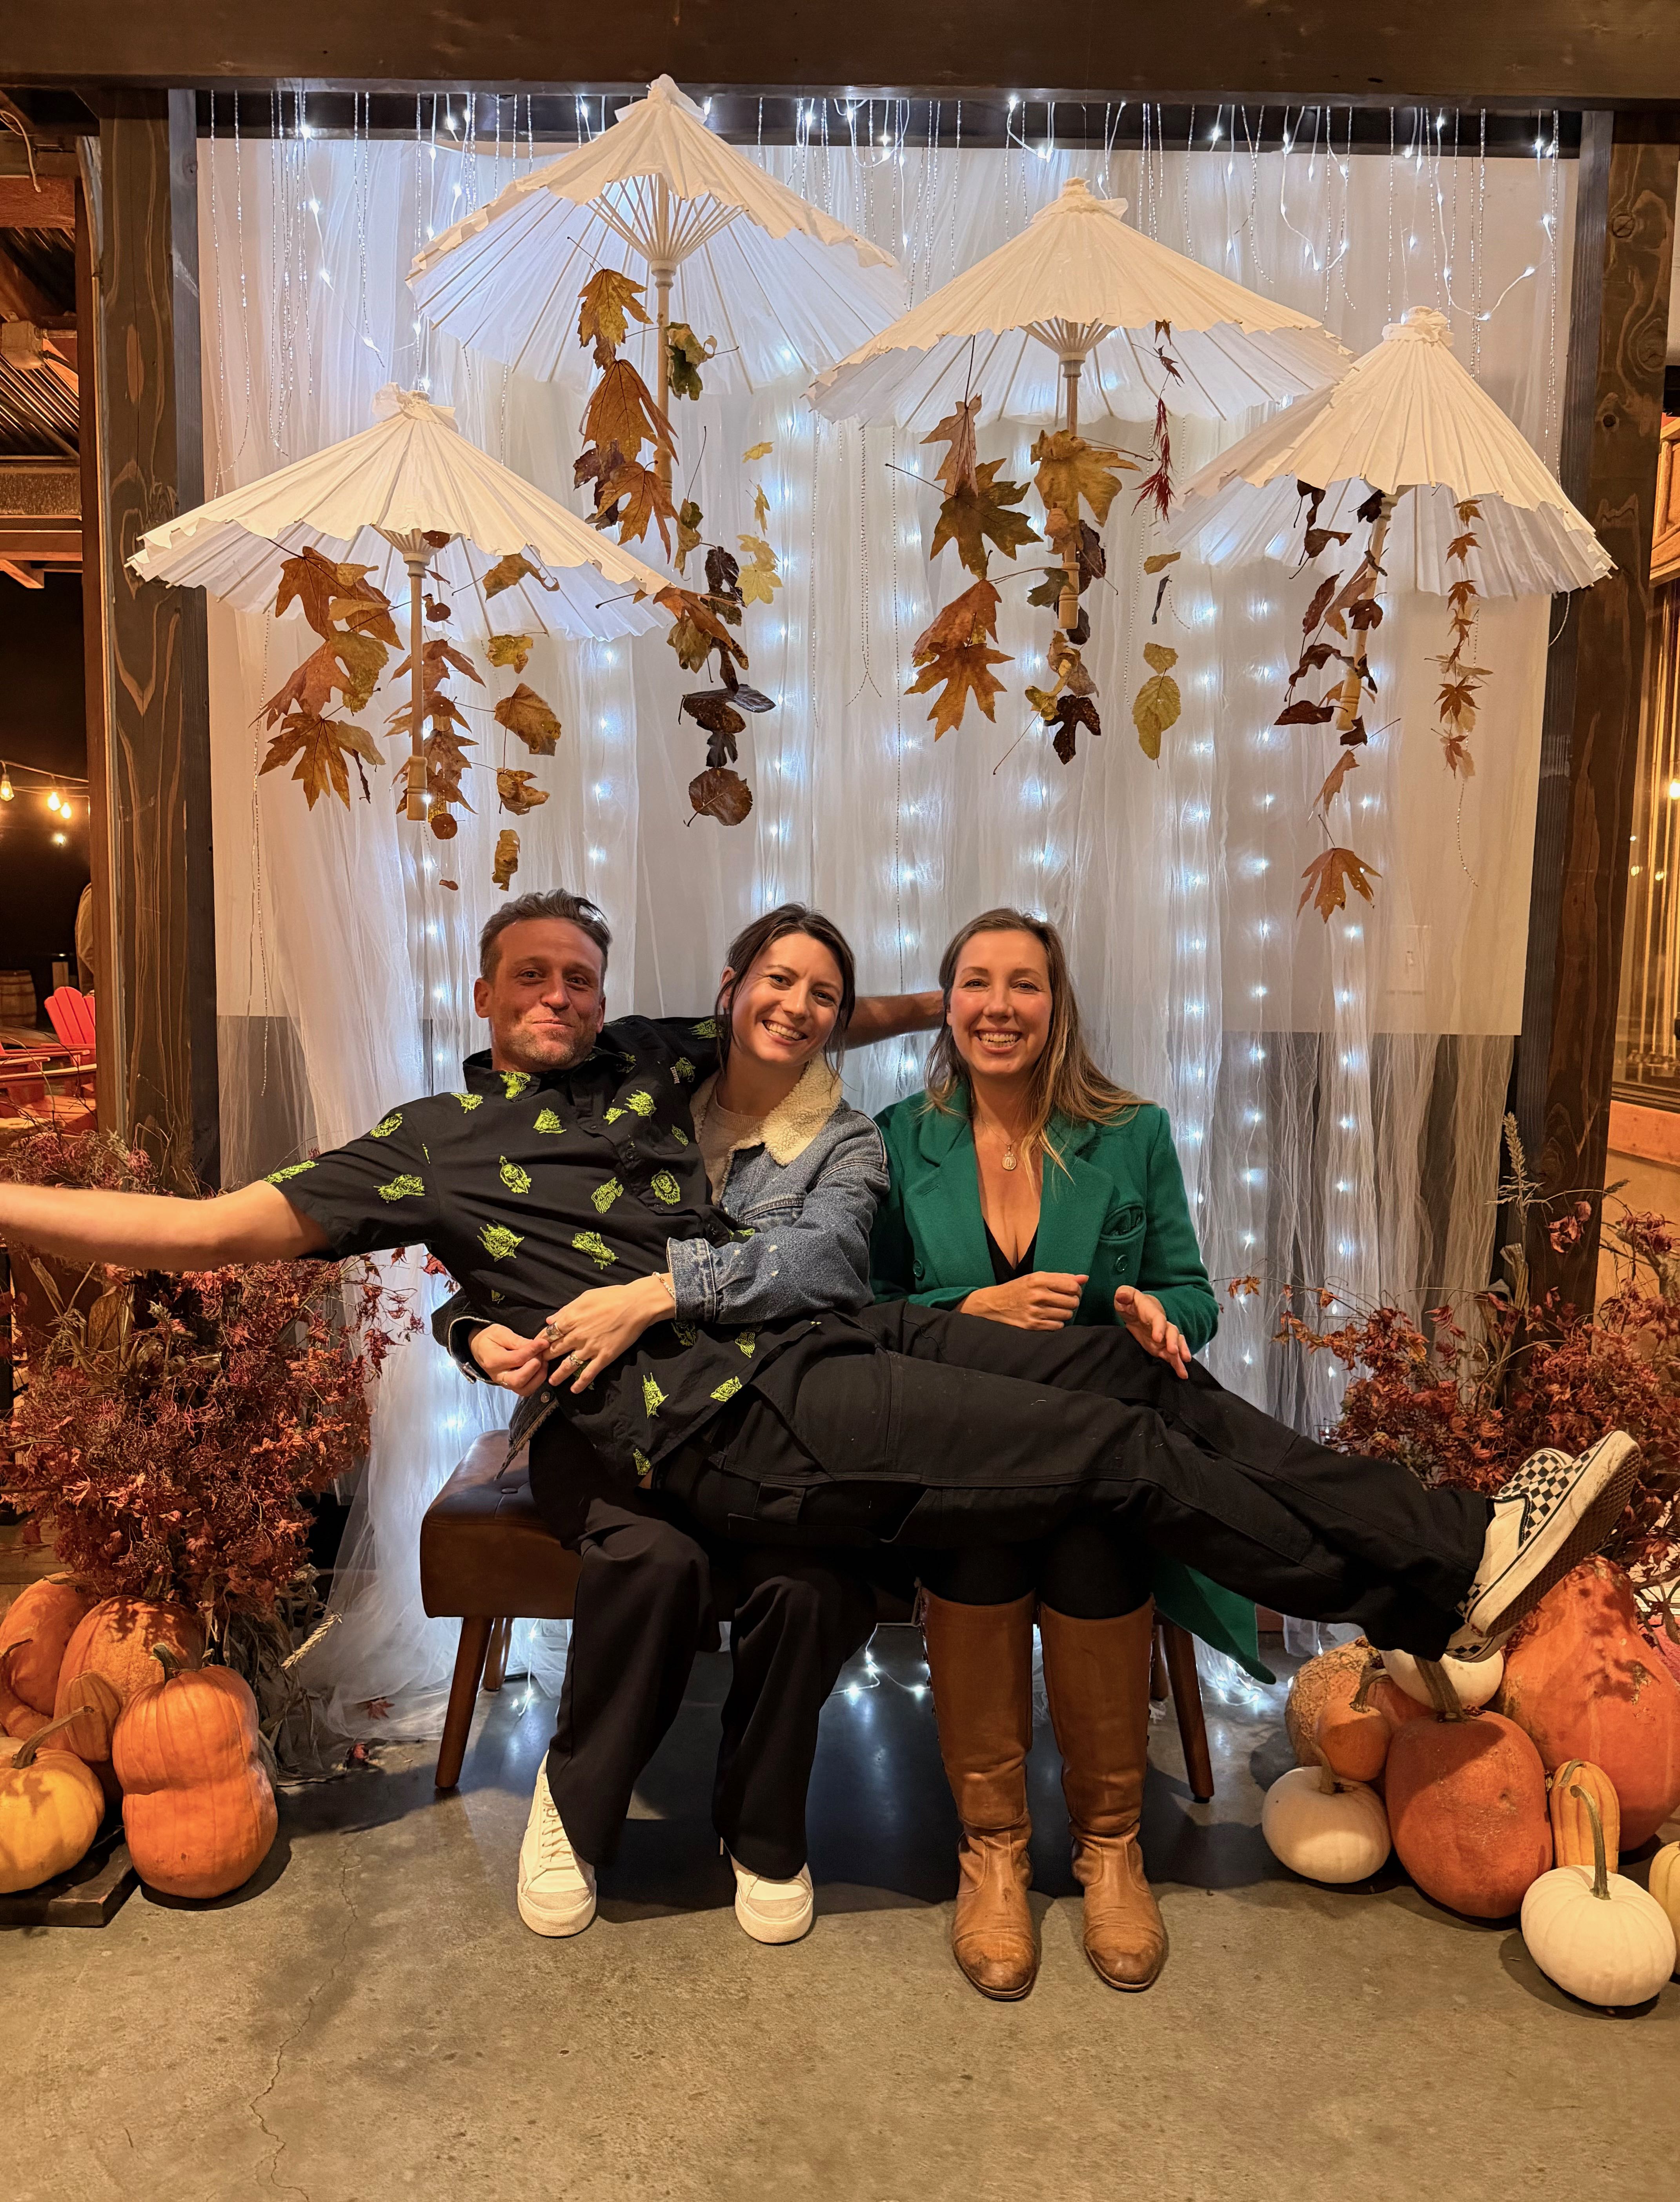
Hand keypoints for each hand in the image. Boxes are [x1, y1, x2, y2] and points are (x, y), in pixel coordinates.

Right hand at [469, 1323, 550, 1397]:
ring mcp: (505, 1383)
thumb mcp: (500, 1333)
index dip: (533, 1350)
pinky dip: (537, 1380)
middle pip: (519, 1380)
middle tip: (541, 1354)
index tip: (544, 1343)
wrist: (479, 1347)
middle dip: (534, 1367)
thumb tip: (538, 1344)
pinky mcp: (511, 1386)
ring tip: (543, 1361)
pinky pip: (526, 1389)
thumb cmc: (489, 1338)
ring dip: (538, 1376)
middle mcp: (498, 1376)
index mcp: (492, 1361)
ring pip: (524, 1389)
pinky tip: (540, 1368)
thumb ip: (518, 1341)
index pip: (516, 1359)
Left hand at [543, 1274, 674, 1391]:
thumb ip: (565, 1311)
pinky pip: (589, 1373)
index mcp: (570, 1319)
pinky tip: (575, 1389)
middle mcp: (577, 1336)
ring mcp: (590, 1348)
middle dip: (544, 1360)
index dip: (539, 1343)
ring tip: (551, 1382)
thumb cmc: (611, 1297)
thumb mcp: (584, 1297)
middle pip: (554, 1351)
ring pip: (567, 1365)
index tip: (535, 1348)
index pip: (548, 1334)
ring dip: (558, 1375)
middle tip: (539, 1366)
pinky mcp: (604, 1357)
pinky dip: (580, 1383)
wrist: (636, 1305)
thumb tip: (549, 1321)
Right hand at [960, 1272, 1085, 1329]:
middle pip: (1072, 1302)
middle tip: (1064, 1301)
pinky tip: (1049, 1317)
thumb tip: (1084, 1278)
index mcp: (1039, 1280)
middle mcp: (1037, 1295)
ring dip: (1065, 1313)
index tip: (1073, 1292)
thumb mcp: (1037, 1277)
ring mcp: (1035, 1311)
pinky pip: (1058, 1326)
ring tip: (1056, 1309)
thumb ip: (1062, 1277)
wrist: (995, 1303)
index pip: (1072, 1287)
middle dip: (1072, 1302)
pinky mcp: (1033, 1325)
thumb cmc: (1019, 1289)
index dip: (1077, 1290)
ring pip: (1067, 1315)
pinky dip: (1057, 1323)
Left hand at [1114, 1286, 1190, 1377]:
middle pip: (1172, 1332)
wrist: (1138, 1311)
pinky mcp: (1162, 1347)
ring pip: (1176, 1344)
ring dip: (1180, 1354)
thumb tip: (1121, 1295)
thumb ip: (1124, 1294)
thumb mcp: (1125, 1297)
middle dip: (1174, 1342)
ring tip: (1184, 1367)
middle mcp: (1162, 1325)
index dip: (1159, 1327)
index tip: (1157, 1338)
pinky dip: (1177, 1364)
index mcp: (1152, 1313)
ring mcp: (1164, 1337)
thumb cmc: (1132, 1303)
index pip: (1158, 1319)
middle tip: (1174, 1352)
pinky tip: (1182, 1374)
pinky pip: (1172, 1355)